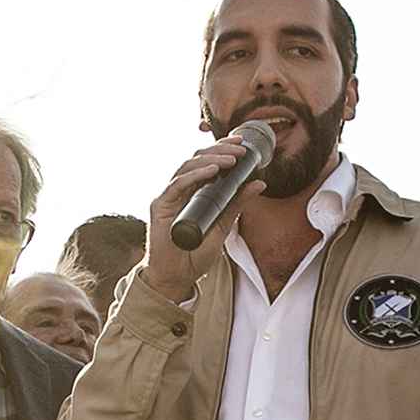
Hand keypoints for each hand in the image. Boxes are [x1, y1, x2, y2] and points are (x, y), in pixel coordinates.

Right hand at [144, 135, 265, 301]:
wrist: (177, 276)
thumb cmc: (196, 253)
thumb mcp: (224, 226)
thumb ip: (237, 204)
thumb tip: (259, 184)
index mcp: (194, 191)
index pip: (207, 161)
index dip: (222, 148)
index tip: (242, 143)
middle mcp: (180, 189)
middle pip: (197, 159)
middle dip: (220, 150)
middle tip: (240, 150)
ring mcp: (169, 196)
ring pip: (187, 166)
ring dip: (210, 159)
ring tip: (230, 159)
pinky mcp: (160, 206)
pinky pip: (176, 184)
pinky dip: (194, 175)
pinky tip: (211, 171)